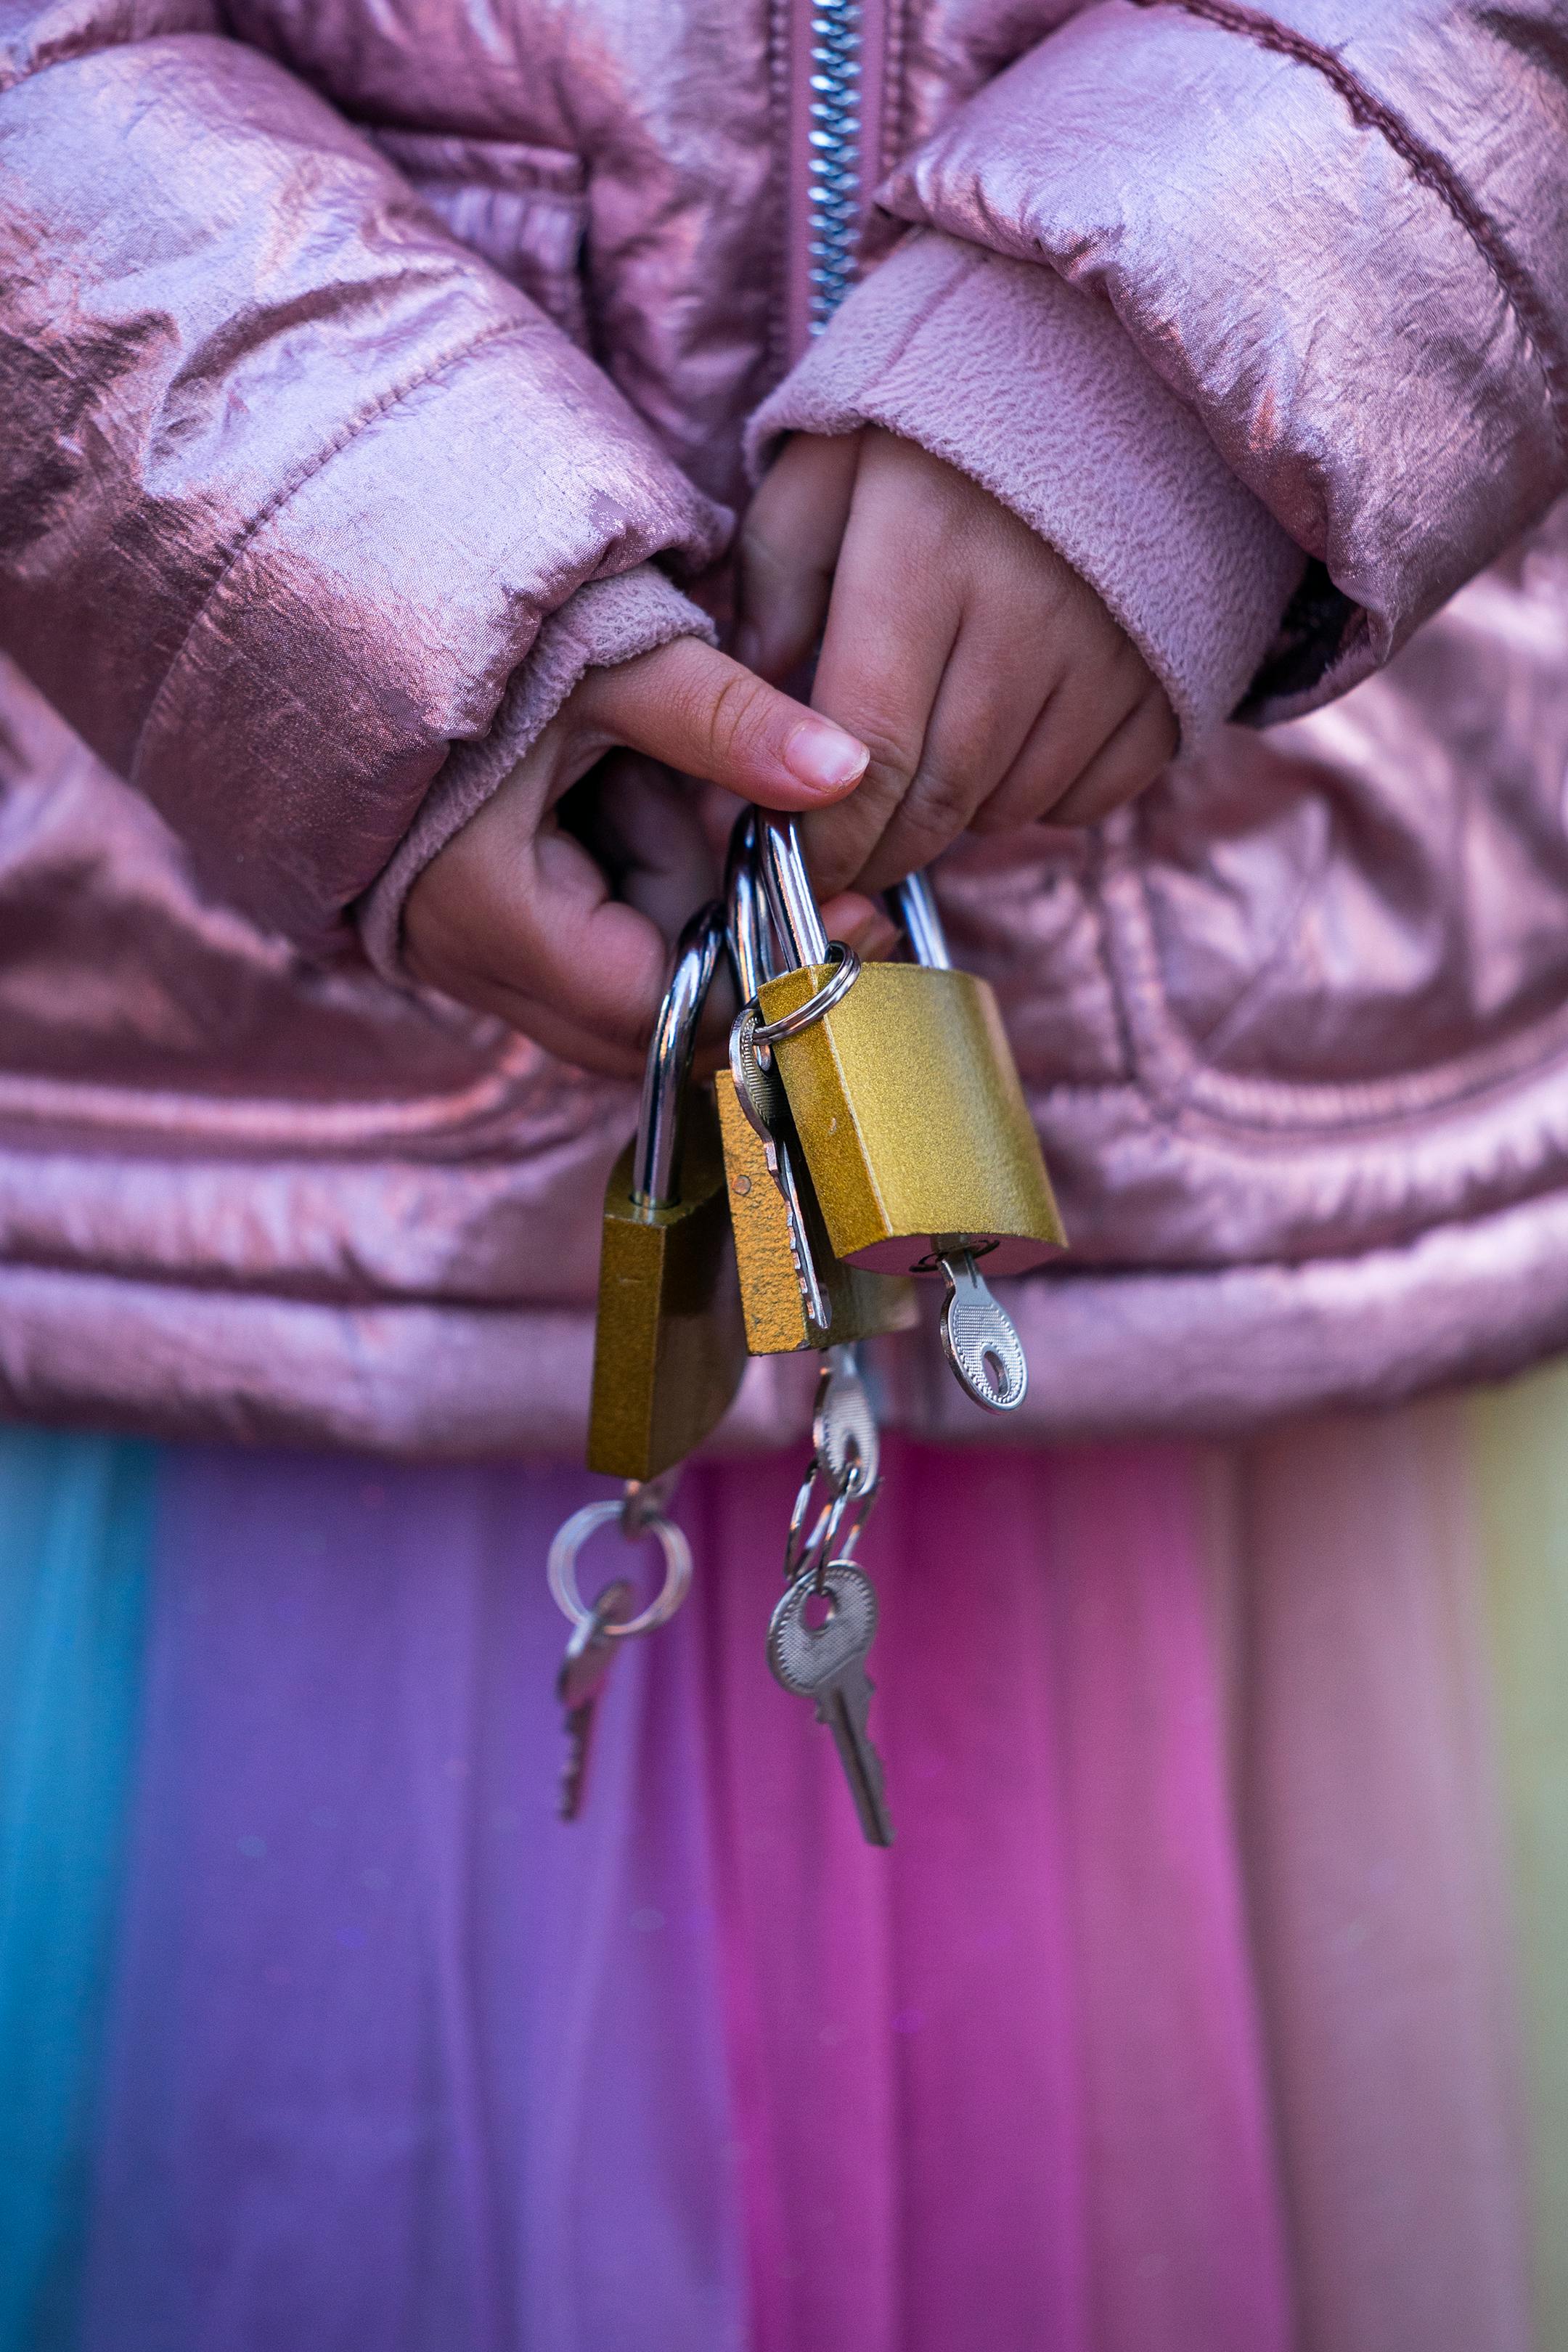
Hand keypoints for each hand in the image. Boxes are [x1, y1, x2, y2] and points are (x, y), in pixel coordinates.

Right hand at [403, 634, 877, 1078]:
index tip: (852, 918)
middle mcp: (465, 960)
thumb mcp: (613, 662)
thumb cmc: (472, 628)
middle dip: (734, 959)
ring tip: (718, 817)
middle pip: (642, 1028)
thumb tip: (845, 770)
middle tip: (825, 879)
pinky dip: (648, 906)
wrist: (349, 602)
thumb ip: (728, 721)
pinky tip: (666, 820)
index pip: (653, 1008)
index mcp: (488, 910)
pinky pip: (589, 960)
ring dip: (690, 924)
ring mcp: (465, 955)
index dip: (761, 978)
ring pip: (620, 1000)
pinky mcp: (480, 931)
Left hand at [736, 427, 1177, 893]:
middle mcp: (1025, 617)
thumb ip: (776, 577)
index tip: (793, 862)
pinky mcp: (1168, 680)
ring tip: (920, 779)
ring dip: (952, 821)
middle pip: (939, 800)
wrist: (1124, 366)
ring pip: (1011, 807)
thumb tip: (757, 698)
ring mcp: (1110, 654)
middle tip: (842, 859)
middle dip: (877, 851)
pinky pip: (1088, 797)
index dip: (826, 837)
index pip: (867, 755)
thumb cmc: (948, 417)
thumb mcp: (831, 461)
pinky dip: (1036, 800)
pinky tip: (1004, 751)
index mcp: (923, 557)